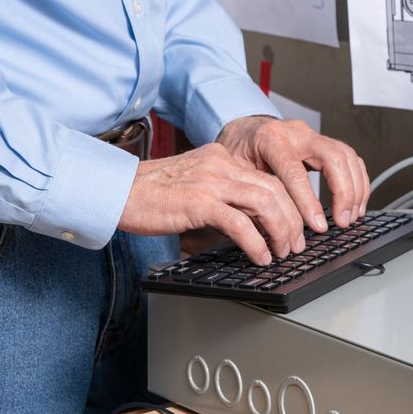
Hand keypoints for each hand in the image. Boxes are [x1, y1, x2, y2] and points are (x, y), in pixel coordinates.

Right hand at [116, 143, 307, 264]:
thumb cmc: (150, 193)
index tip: (293, 225)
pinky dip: (256, 243)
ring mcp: (211, 182)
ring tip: (281, 252)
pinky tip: (259, 256)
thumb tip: (244, 220)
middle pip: (274, 189)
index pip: (267, 177)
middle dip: (291, 220)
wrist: (118, 190)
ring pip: (265, 203)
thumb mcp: (193, 182)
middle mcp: (220, 165)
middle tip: (294, 244)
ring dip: (280, 231)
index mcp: (220, 157)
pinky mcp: (199, 203)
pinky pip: (240, 223)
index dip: (287, 203)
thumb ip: (218, 192)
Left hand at [215, 115, 370, 233]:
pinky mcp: (323, 143)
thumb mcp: (234, 171)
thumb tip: (265, 230)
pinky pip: (349, 158)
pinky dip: (357, 180)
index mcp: (270, 139)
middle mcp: (296, 133)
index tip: (318, 227)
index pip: (295, 171)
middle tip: (343, 221)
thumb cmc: (237, 152)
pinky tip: (356, 202)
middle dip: (342, 192)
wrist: (243, 131)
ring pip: (346, 156)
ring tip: (352, 216)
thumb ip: (250, 195)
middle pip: (332, 157)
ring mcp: (312, 136)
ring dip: (355, 188)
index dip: (309, 202)